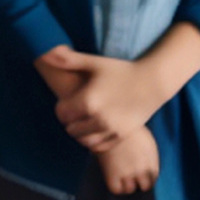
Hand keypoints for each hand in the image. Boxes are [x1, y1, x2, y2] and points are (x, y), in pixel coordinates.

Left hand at [38, 45, 158, 150]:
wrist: (152, 82)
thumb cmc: (121, 70)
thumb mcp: (94, 63)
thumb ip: (69, 60)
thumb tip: (47, 52)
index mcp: (88, 100)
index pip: (62, 114)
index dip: (61, 108)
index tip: (68, 101)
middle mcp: (98, 118)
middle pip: (71, 129)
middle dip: (70, 121)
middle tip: (77, 111)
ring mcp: (111, 129)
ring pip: (84, 141)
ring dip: (80, 133)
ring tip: (85, 121)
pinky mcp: (122, 136)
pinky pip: (99, 147)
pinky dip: (94, 142)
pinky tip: (96, 130)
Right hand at [98, 125, 159, 194]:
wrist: (110, 121)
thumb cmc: (127, 127)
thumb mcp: (144, 139)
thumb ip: (148, 155)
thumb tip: (146, 168)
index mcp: (151, 159)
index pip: (154, 177)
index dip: (147, 176)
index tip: (141, 174)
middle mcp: (142, 168)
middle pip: (145, 186)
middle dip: (139, 181)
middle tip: (131, 175)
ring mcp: (127, 172)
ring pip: (130, 189)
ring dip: (127, 184)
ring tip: (121, 176)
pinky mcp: (112, 173)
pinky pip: (116, 189)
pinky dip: (116, 186)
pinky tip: (114, 178)